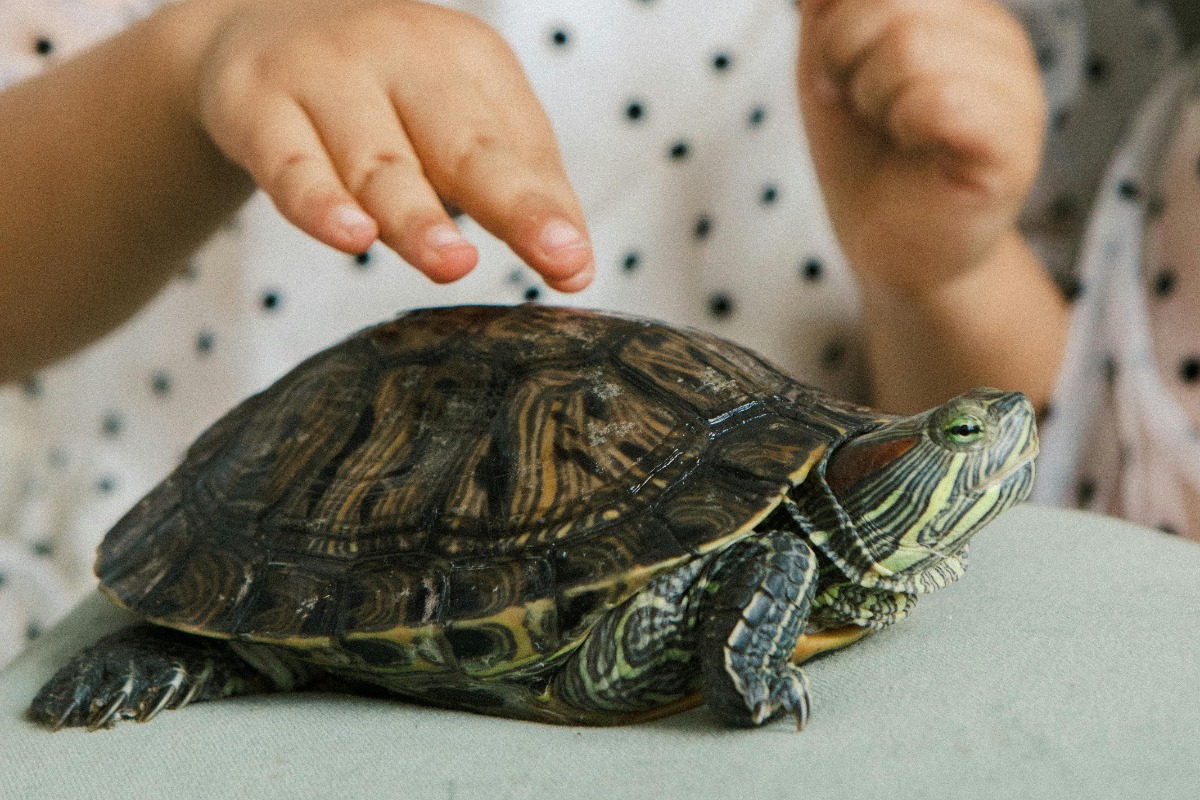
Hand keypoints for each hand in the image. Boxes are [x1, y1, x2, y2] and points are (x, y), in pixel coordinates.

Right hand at [179, 0, 592, 289]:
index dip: (548, 207)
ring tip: (452, 262)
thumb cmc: (384, 95)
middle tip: (552, 253)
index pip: (518, 144)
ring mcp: (324, 75)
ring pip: (376, 160)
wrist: (256, 28)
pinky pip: (289, 164)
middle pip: (461, 142)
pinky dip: (318, 203)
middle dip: (510, 202)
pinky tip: (350, 237)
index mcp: (464, 57)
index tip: (574, 263)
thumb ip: (517, 187)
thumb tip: (575, 267)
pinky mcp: (255, 105)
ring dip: (416, 216)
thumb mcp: (457, 120)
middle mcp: (399, 53)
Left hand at [797, 0, 1045, 295]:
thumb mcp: (829, 58)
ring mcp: (1014, 85)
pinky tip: (915, 146)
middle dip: (844, 56)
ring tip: (890, 130)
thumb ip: (830, 4)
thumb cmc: (864, 154)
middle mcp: (996, 33)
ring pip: (909, 46)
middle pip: (890, 1)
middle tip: (859, 104)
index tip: (838, 69)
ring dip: (872, 98)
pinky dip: (904, 124)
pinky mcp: (1013, 143)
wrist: (887, 247)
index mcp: (956, 7)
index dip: (838, 20)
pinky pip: (940, 99)